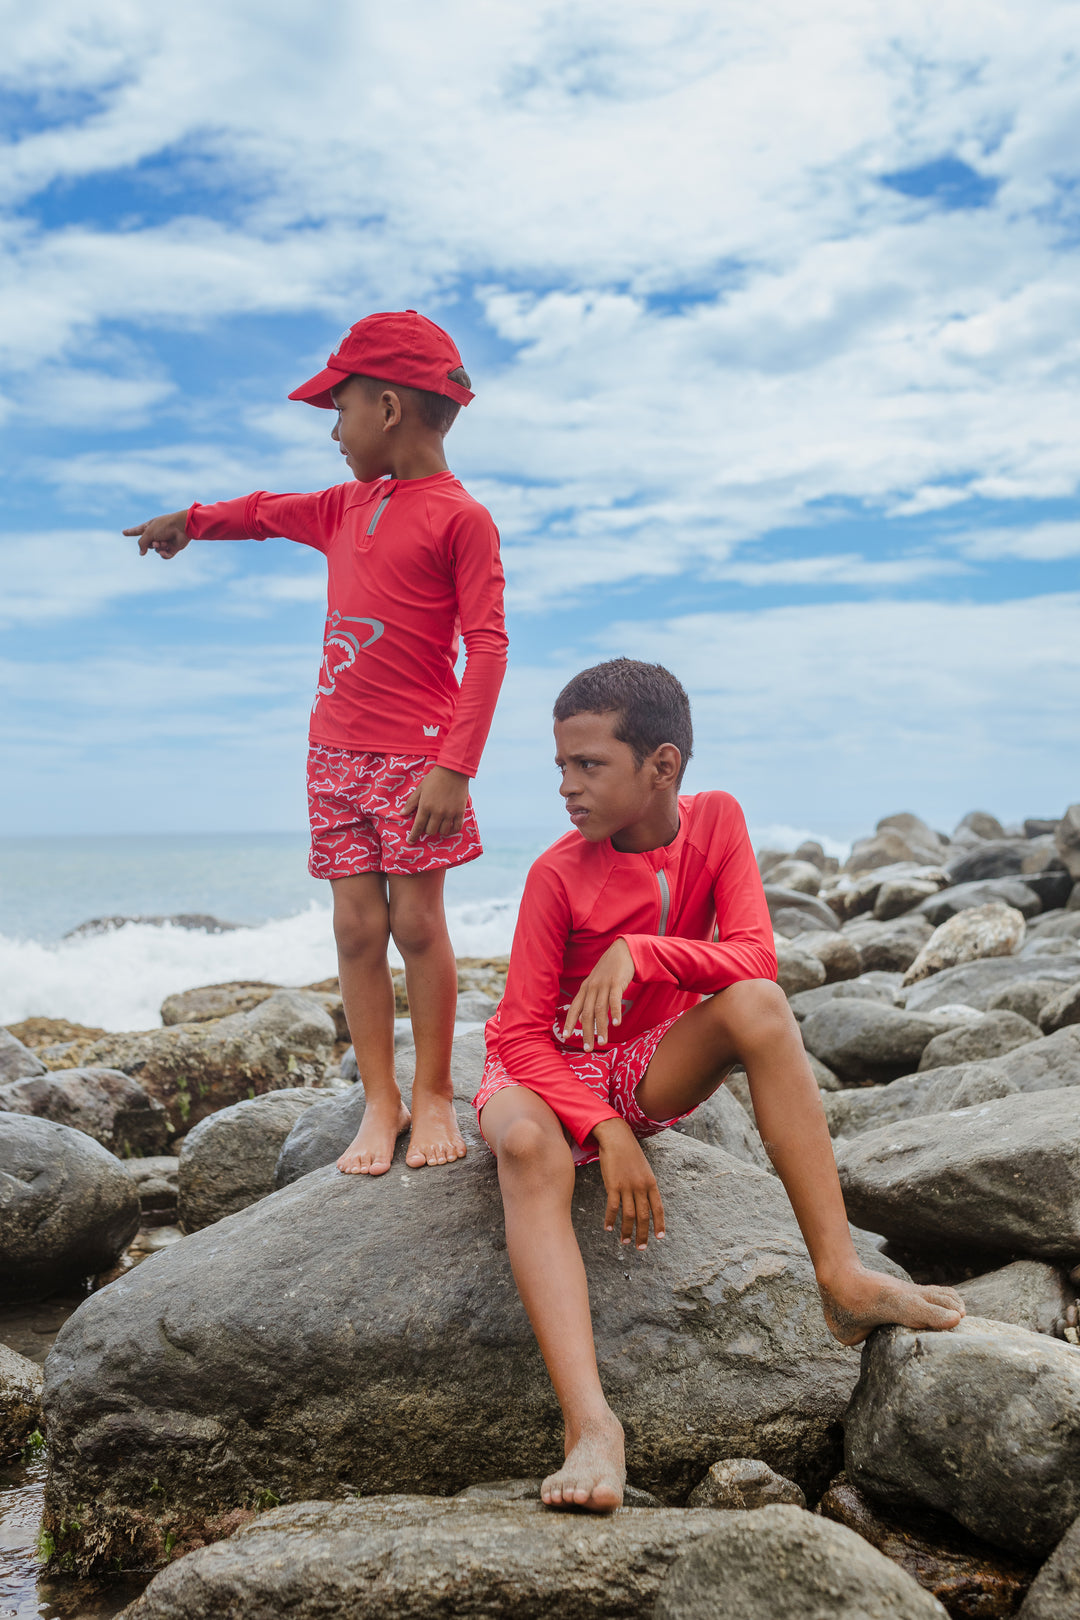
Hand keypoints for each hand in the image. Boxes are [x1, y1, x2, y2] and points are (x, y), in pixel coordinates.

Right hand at [124, 510, 191, 558]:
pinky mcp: (173, 548)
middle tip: (156, 540)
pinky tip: (166, 549)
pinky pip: (165, 556)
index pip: (137, 530)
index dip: (130, 532)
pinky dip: (164, 554)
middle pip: (147, 544)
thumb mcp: (149, 532)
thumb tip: (141, 553)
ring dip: (159, 547)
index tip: (124, 532)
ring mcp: (165, 541)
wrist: (183, 527)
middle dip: (150, 544)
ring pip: (156, 550)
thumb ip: (142, 543)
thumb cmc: (165, 526)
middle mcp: (157, 534)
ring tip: (164, 542)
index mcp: (150, 526)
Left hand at [404, 765, 469, 843]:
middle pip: (430, 831)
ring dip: (439, 830)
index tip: (411, 842)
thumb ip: (411, 802)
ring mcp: (449, 812)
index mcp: (425, 806)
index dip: (414, 835)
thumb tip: (402, 813)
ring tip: (438, 825)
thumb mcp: (420, 789)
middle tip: (428, 825)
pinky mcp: (460, 812)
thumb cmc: (434, 778)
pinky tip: (449, 828)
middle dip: (427, 830)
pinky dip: (452, 831)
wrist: (453, 770)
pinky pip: (456, 828)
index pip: (418, 826)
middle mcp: (437, 812)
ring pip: (443, 831)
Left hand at [561, 938, 633, 1049]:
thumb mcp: (595, 985)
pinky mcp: (617, 983)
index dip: (569, 1023)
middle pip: (586, 1013)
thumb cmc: (608, 972)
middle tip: (587, 1048)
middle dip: (586, 1032)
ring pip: (600, 1010)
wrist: (622, 952)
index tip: (565, 1037)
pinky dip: (615, 1012)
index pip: (574, 1008)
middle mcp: (592, 988)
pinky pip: (615, 1000)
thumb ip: (588, 1002)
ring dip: (601, 1028)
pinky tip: (617, 1024)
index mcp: (585, 990)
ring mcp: (604, 985)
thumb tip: (581, 1021)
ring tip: (602, 1042)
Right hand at [593, 1118, 664, 1249]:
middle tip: (640, 1248)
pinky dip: (610, 1219)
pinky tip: (608, 1227)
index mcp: (651, 1183)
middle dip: (643, 1234)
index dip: (659, 1224)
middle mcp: (641, 1187)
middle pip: (643, 1216)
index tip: (659, 1237)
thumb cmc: (629, 1153)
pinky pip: (613, 1207)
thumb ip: (644, 1185)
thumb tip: (644, 1200)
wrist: (617, 1138)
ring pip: (629, 1215)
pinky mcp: (613, 1185)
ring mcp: (627, 1186)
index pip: (658, 1208)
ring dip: (627, 1231)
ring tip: (624, 1242)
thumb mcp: (643, 1169)